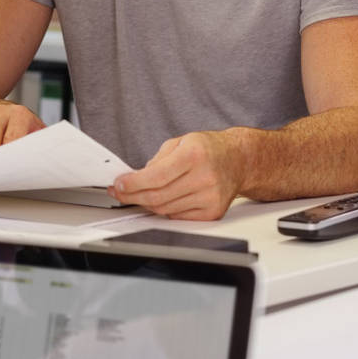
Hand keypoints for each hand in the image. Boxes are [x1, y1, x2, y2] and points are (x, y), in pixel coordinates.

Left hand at [109, 131, 244, 219]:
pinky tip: (162, 200)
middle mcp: (204, 177)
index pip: (156, 176)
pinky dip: (165, 210)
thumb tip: (134, 178)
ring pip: (166, 209)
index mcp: (194, 155)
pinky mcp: (212, 212)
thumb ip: (157, 160)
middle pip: (158, 196)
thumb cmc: (209, 149)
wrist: (239, 160)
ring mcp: (210, 198)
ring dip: (147, 204)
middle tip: (120, 193)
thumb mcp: (181, 142)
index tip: (118, 185)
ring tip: (138, 195)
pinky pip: (178, 217)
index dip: (133, 183)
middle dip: (133, 196)